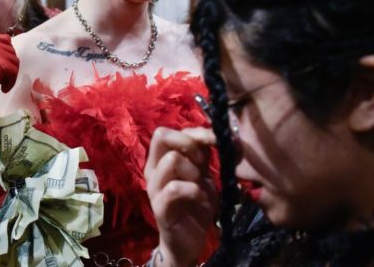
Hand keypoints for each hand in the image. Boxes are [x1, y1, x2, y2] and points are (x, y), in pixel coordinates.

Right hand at [145, 127, 217, 266]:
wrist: (188, 241)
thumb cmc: (195, 205)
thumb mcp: (202, 175)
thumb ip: (203, 156)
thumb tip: (220, 133)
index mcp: (161, 160)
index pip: (167, 131)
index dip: (194, 132)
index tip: (215, 142)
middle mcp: (154, 170)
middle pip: (161, 136)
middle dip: (189, 144)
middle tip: (203, 163)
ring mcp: (154, 188)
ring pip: (171, 160)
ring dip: (193, 170)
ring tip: (201, 185)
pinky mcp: (160, 207)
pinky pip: (175, 188)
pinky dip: (194, 190)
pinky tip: (202, 199)